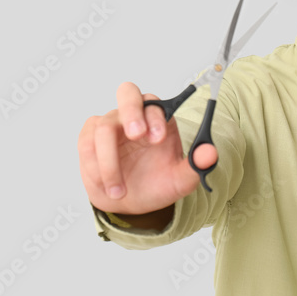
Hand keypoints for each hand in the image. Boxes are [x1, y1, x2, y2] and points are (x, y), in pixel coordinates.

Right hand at [77, 81, 215, 214]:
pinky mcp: (89, 139)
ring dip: (109, 162)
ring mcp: (109, 125)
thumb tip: (210, 154)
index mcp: (158, 119)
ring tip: (119, 191)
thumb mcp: (180, 180)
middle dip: (131, 110)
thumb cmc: (156, 184)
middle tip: (135, 134)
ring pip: (102, 128)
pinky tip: (107, 186)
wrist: (130, 203)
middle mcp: (133, 116)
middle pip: (128, 92)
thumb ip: (196, 166)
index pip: (155, 104)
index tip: (158, 139)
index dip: (155, 117)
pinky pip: (86, 144)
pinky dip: (95, 168)